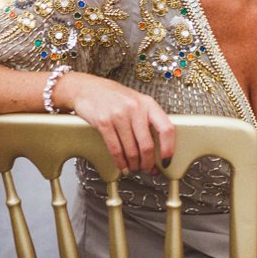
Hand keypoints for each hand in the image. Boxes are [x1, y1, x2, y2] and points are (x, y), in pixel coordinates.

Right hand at [58, 72, 175, 174]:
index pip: (166, 128)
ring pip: (131, 150)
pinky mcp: (104, 122)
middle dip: (147, 163)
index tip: (166, 160)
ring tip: (133, 167)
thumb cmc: (113, 97)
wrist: (87, 88)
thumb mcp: (136, 102)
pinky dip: (120, 162)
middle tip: (146, 168)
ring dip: (133, 165)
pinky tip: (122, 165)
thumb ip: (147, 122)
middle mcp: (135, 108)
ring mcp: (119, 115)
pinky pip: (115, 149)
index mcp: (147, 103)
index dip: (168, 148)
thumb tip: (156, 150)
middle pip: (147, 145)